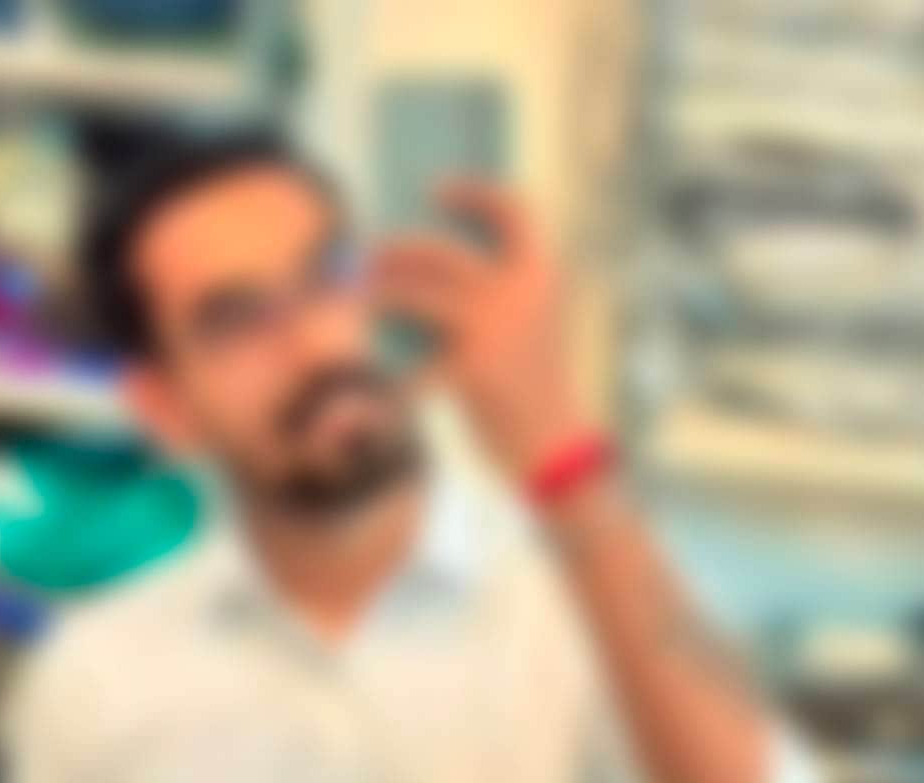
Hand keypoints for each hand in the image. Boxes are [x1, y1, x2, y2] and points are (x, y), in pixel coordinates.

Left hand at [373, 181, 588, 477]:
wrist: (557, 450)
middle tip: (373, 254)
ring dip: (382, 291)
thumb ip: (496, 295)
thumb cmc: (538, 391)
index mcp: (543, 275)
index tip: (436, 191)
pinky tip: (377, 353)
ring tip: (366, 296)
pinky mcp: (468, 367)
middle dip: (399, 251)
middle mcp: (519, 292)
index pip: (512, 212)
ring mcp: (492, 327)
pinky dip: (392, 353)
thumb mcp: (531, 329)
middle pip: (441, 254)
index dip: (473, 195)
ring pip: (415, 293)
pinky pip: (414, 351)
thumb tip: (426, 271)